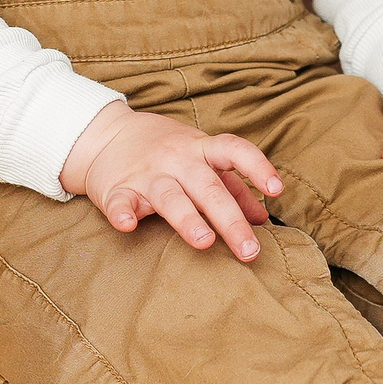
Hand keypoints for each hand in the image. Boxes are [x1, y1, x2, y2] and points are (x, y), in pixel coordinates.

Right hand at [60, 101, 283, 261]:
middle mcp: (177, 160)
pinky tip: (127, 225)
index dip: (257, 167)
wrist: (105, 134)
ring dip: (187, 218)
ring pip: (170, 196)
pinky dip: (122, 213)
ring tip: (204, 242)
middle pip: (208, 187)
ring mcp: (147, 174)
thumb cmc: (165, 150)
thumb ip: (234, 188)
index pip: (234, 151)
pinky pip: (120, 202)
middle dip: (230, 219)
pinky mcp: (116, 189)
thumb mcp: (202, 158)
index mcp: (201, 150)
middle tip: (250, 250)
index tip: (277, 189)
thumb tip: (263, 218)